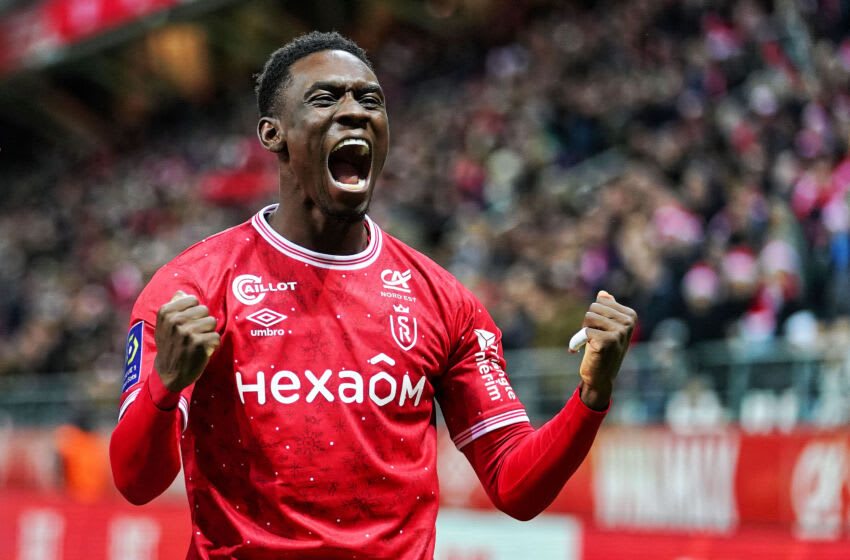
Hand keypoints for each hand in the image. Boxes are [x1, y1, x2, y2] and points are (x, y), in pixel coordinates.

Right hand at [153, 291, 219, 392]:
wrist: (168, 373)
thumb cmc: (170, 345)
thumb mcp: (164, 325)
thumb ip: (173, 307)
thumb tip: (182, 293)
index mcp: (165, 312)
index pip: (193, 300)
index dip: (193, 312)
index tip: (186, 324)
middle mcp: (175, 320)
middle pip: (204, 309)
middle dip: (202, 322)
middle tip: (192, 335)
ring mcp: (187, 332)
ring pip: (212, 322)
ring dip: (207, 333)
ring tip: (196, 342)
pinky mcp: (199, 344)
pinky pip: (216, 336)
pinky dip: (212, 345)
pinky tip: (201, 351)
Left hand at [577, 291, 635, 409]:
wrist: (600, 377)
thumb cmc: (602, 349)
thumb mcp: (606, 327)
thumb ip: (607, 310)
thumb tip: (603, 293)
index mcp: (630, 315)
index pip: (600, 301)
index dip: (594, 316)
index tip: (601, 330)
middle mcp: (628, 323)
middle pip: (593, 307)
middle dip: (588, 323)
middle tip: (594, 339)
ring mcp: (620, 332)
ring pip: (588, 317)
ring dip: (584, 332)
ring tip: (592, 344)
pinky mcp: (607, 342)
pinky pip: (584, 332)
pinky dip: (578, 342)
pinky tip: (583, 352)